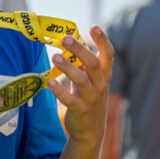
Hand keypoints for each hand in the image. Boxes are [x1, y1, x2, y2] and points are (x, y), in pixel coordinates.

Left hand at [48, 25, 113, 145]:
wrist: (90, 131)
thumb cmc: (88, 98)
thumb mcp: (90, 79)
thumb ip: (83, 63)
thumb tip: (70, 40)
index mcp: (104, 74)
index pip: (108, 55)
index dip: (103, 40)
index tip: (94, 27)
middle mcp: (101, 85)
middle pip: (93, 64)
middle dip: (80, 50)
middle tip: (65, 39)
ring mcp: (92, 99)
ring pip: (82, 81)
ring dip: (68, 68)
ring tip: (55, 57)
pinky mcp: (81, 111)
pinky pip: (71, 100)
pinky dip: (61, 91)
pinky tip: (51, 82)